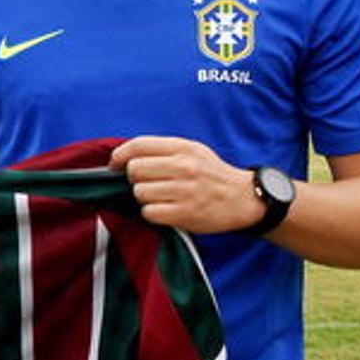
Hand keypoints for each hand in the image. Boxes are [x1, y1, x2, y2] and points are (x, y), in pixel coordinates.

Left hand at [109, 136, 265, 233]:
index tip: (115, 165)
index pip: (138, 145)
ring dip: (144, 198)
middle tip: (147, 184)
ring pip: (140, 192)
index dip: (119, 155)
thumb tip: (123, 156)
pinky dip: (152, 213)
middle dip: (135, 179)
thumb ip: (162, 151)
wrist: (244, 199)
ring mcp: (185, 190)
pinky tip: (165, 210)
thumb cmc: (211, 174)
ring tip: (161, 198)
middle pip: (134, 170)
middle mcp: (184, 167)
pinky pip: (149, 212)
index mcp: (183, 148)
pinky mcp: (185, 213)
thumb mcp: (192, 152)